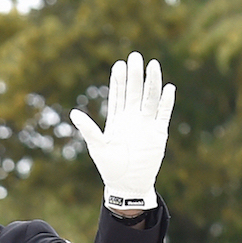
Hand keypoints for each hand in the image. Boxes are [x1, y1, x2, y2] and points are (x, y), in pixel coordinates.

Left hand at [69, 52, 174, 211]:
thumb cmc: (110, 168)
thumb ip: (89, 129)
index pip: (118, 94)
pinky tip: (168, 89)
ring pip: (150, 98)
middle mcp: (132, 118)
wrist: (127, 186)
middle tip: (135, 57)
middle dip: (135, 75)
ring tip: (153, 65)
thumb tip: (73, 113)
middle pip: (135, 91)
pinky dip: (166, 102)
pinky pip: (163, 114)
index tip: (118, 64)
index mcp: (117, 119)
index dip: (118, 80)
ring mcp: (146, 124)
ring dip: (152, 83)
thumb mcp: (98, 147)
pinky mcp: (158, 133)